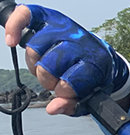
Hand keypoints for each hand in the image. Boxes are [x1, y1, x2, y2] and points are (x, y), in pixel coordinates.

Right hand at [4, 4, 128, 114]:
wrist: (101, 57)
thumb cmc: (92, 78)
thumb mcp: (89, 96)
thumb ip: (72, 105)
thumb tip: (52, 108)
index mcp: (95, 63)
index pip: (71, 81)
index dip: (63, 92)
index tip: (65, 95)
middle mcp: (81, 42)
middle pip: (48, 66)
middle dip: (47, 80)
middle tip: (55, 81)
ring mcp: (66, 28)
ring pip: (35, 48)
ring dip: (35, 63)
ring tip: (46, 67)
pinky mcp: (51, 17)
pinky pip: (27, 14)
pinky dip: (15, 26)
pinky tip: (12, 41)